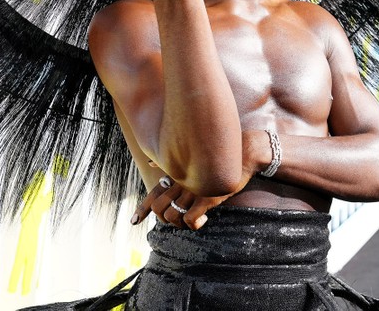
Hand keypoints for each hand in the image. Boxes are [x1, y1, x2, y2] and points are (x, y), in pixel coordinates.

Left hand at [132, 164, 252, 229]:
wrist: (244, 153)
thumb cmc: (220, 155)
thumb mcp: (194, 157)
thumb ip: (171, 162)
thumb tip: (150, 161)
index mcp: (177, 174)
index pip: (152, 193)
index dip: (141, 209)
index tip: (134, 221)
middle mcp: (181, 182)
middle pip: (158, 208)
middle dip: (164, 219)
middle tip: (176, 221)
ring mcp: (193, 190)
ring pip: (171, 216)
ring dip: (178, 223)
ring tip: (191, 220)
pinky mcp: (207, 198)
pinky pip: (189, 219)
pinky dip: (193, 225)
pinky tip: (203, 221)